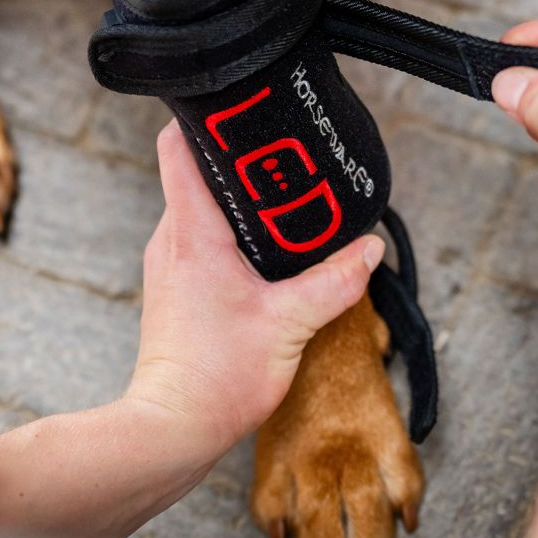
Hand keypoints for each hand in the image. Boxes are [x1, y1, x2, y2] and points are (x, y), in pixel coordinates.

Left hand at [126, 120, 384, 459]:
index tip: (240, 110)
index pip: (178, 148)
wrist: (173, 426)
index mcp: (193, 234)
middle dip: (238, 160)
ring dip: (237, 200)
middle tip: (283, 159)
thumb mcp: (290, 324)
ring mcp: (169, 262)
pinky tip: (265, 252)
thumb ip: (334, 281)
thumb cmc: (216, 378)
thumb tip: (369, 250)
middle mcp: (171, 239)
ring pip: (199, 206)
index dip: (204, 118)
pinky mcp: (175, 284)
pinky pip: (200, 238)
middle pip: (195, 172)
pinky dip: (230, 232)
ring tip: (282, 204)